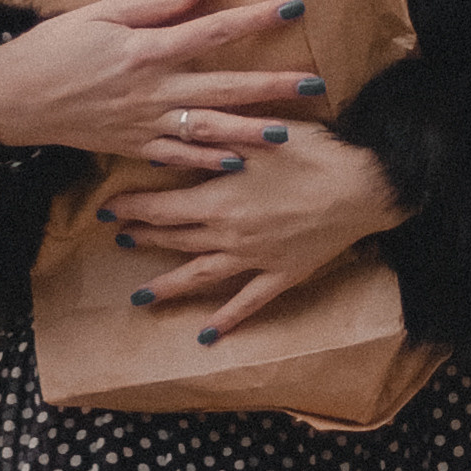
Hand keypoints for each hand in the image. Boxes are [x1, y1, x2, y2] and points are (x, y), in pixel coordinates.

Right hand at [0, 0, 327, 170]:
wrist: (12, 98)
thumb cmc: (55, 46)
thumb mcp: (101, 13)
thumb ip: (155, 3)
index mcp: (146, 50)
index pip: (212, 30)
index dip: (255, 19)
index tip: (294, 8)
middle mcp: (153, 90)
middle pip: (224, 86)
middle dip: (272, 85)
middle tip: (316, 83)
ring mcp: (145, 123)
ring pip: (209, 128)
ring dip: (251, 131)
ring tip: (290, 131)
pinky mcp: (133, 146)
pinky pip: (178, 157)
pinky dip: (209, 160)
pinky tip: (239, 163)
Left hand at [107, 121, 404, 341]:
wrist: (362, 186)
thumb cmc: (311, 151)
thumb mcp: (256, 134)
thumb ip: (210, 136)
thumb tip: (165, 141)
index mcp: (218, 199)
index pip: (161, 207)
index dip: (132, 208)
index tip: (108, 210)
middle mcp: (228, 235)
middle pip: (175, 240)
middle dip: (145, 238)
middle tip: (121, 239)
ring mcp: (254, 260)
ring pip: (201, 277)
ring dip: (169, 285)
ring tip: (141, 297)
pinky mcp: (281, 275)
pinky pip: (248, 304)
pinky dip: (225, 321)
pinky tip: (205, 337)